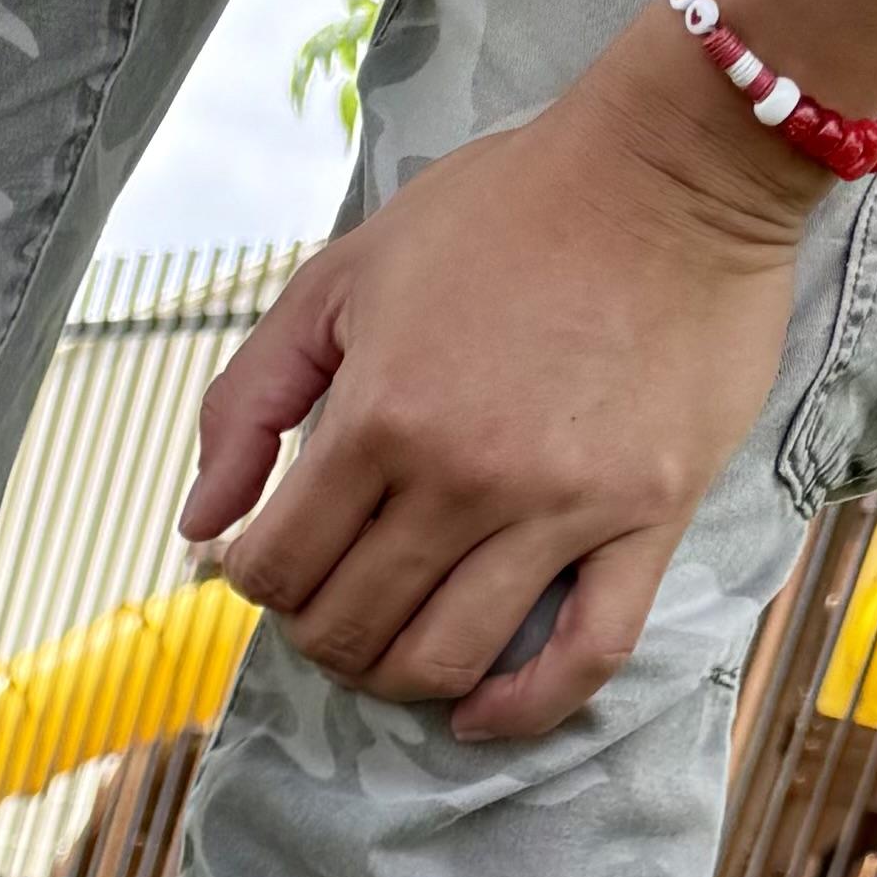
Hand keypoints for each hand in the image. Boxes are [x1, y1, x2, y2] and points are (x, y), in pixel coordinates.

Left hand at [180, 11, 818, 740]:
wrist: (677, 161)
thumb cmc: (507, 206)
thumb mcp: (345, 273)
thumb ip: (251, 396)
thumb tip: (199, 525)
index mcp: (380, 416)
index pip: (275, 568)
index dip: (253, 580)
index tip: (268, 559)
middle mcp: (464, 476)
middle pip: (351, 629)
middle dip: (319, 633)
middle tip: (331, 600)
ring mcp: (562, 504)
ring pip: (446, 660)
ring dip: (398, 675)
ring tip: (393, 645)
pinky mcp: (646, 516)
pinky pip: (586, 656)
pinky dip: (523, 709)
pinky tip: (479, 715)